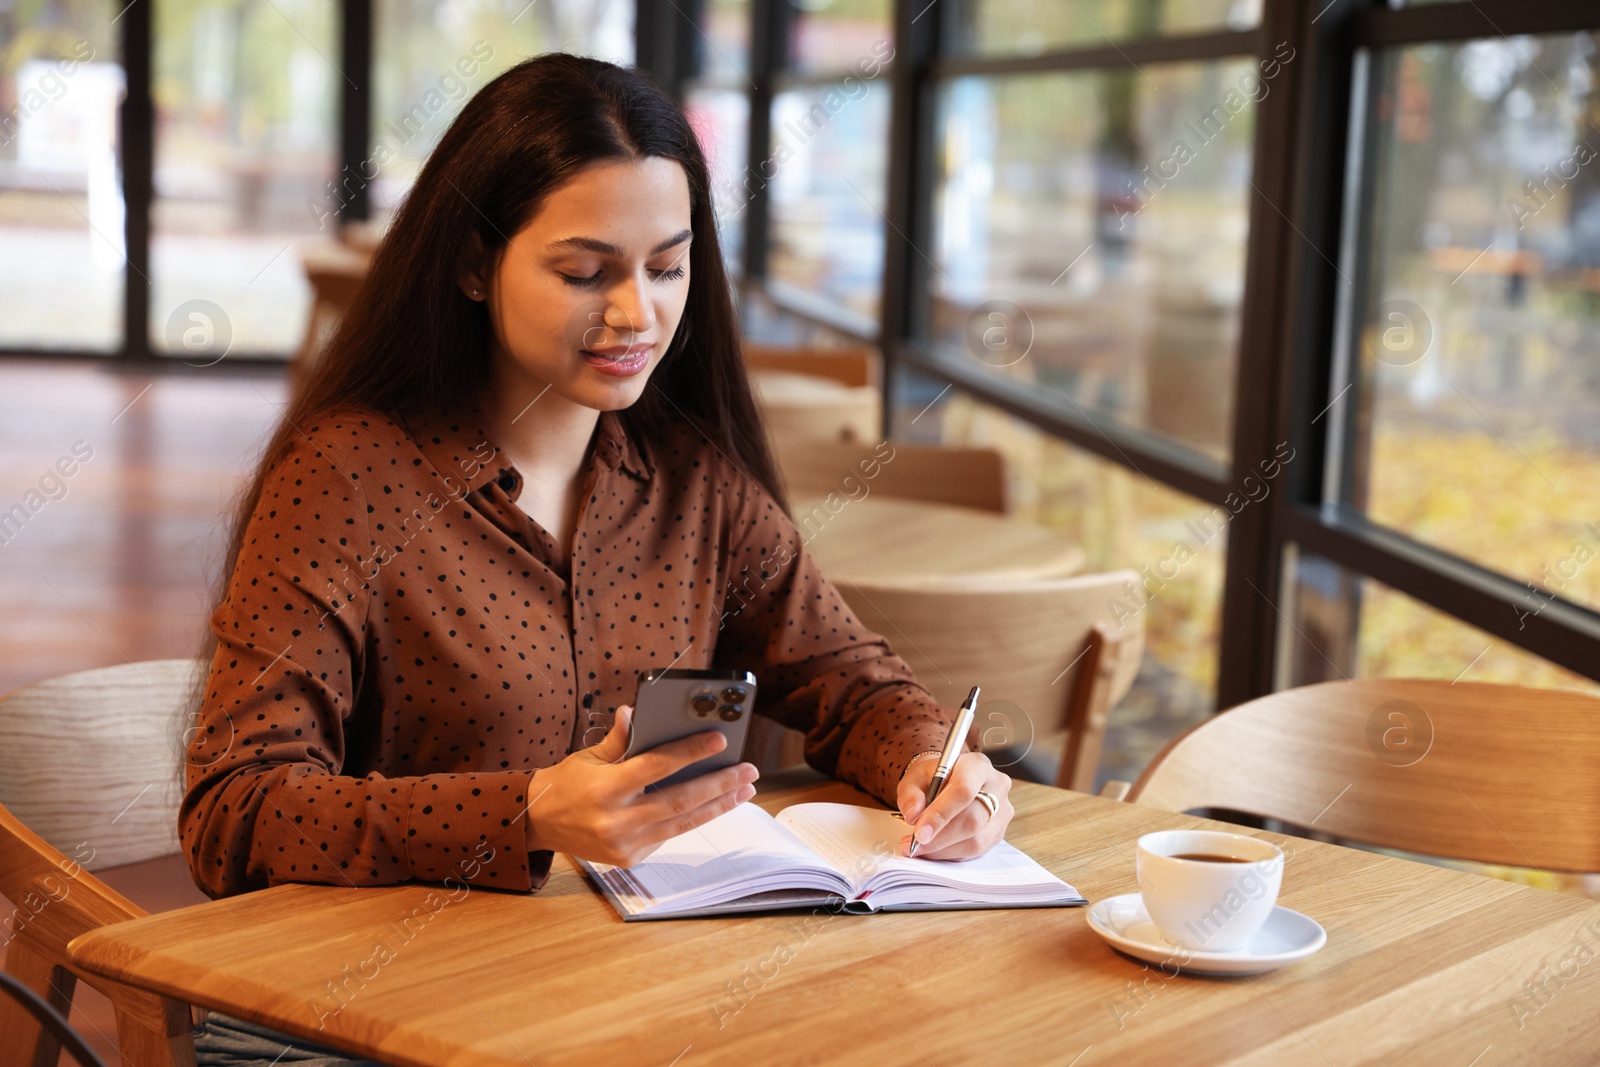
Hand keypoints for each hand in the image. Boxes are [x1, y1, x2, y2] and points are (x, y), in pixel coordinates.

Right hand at [523, 704, 757, 866]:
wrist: (540, 824)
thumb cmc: (567, 783)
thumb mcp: (589, 756)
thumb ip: (619, 739)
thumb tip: (635, 711)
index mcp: (605, 789)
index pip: (657, 767)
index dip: (690, 752)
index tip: (719, 739)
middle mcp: (616, 821)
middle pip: (680, 801)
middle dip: (719, 785)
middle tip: (748, 770)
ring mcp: (625, 845)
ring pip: (682, 823)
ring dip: (717, 806)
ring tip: (743, 790)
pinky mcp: (630, 859)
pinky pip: (669, 836)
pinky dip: (692, 819)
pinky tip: (714, 805)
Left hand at [896, 751, 1012, 859]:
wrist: (947, 782)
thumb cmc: (932, 779)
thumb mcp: (914, 778)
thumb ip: (911, 794)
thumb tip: (914, 815)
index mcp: (976, 765)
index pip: (963, 790)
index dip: (941, 814)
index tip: (920, 832)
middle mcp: (996, 786)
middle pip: (972, 819)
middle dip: (940, 837)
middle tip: (915, 845)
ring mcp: (1002, 810)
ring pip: (976, 840)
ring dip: (944, 850)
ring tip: (920, 849)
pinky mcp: (999, 831)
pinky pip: (977, 850)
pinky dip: (951, 854)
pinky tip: (934, 851)